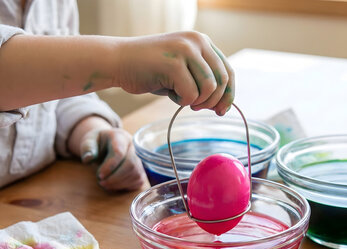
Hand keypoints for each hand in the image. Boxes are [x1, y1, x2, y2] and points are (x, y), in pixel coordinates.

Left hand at [70, 117, 146, 190]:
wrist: (106, 145)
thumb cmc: (97, 143)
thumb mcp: (89, 141)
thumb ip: (87, 148)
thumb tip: (88, 158)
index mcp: (120, 137)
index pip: (119, 152)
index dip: (110, 166)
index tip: (99, 175)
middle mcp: (134, 147)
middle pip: (131, 164)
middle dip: (115, 177)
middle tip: (101, 182)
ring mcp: (140, 158)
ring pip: (136, 174)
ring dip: (119, 183)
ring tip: (105, 184)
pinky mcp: (141, 170)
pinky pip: (138, 181)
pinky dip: (125, 186)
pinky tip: (114, 185)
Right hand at [115, 31, 234, 115]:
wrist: (118, 61)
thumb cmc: (150, 70)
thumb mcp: (182, 70)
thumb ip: (203, 79)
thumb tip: (223, 105)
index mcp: (201, 41)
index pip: (227, 70)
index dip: (228, 94)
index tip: (222, 110)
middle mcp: (196, 41)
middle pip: (221, 81)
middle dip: (212, 101)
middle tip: (197, 108)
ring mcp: (185, 50)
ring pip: (208, 88)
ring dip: (196, 101)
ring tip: (180, 97)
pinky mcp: (173, 64)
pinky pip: (191, 94)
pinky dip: (181, 101)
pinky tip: (169, 93)